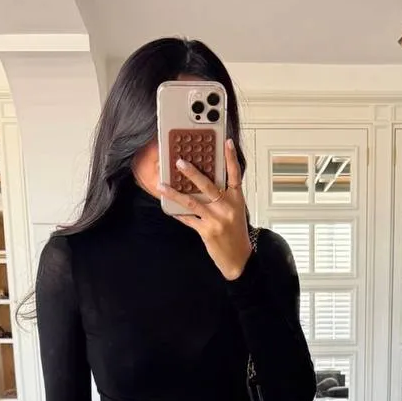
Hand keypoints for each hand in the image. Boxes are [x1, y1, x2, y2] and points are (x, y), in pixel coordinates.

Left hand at [158, 139, 252, 280]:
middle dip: (192, 172)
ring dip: (175, 192)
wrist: (239, 258)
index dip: (231, 158)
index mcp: (236, 199)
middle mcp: (227, 207)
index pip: (235, 174)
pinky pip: (188, 219)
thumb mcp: (235, 211)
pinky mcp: (207, 231)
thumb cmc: (236, 233)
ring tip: (163, 185)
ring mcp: (216, 220)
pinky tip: (168, 207)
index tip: (226, 142)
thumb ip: (223, 197)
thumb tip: (202, 182)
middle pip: (207, 185)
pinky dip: (178, 213)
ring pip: (192, 201)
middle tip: (179, 161)